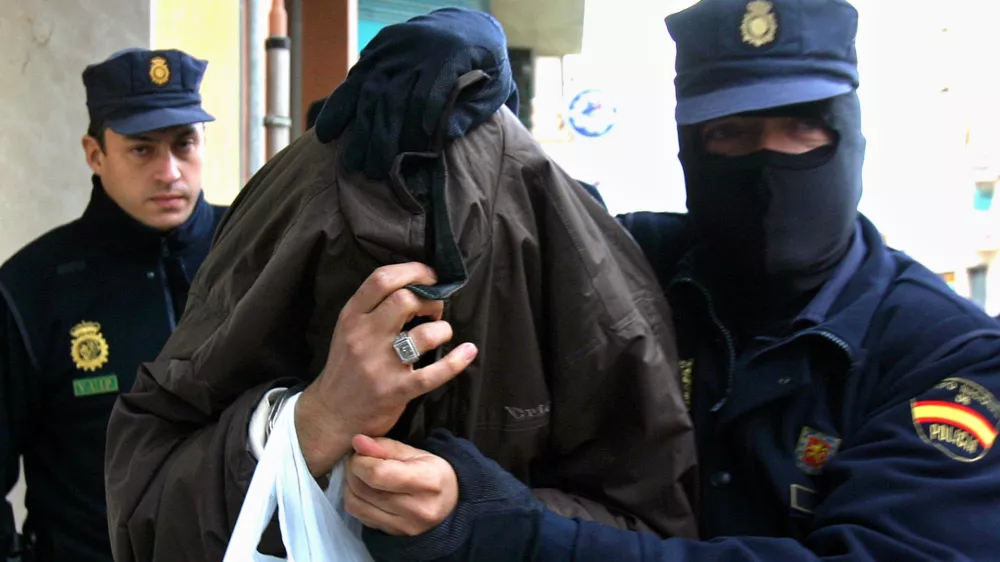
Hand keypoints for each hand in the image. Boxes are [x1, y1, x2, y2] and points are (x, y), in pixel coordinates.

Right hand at [295, 263, 477, 476]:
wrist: (332, 414)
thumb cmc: (347, 367)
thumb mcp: (349, 330)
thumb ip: (375, 308)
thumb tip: (418, 286)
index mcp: (352, 316)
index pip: (382, 279)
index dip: (414, 271)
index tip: (431, 276)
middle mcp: (364, 337)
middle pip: (405, 300)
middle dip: (430, 299)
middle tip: (435, 309)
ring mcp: (380, 365)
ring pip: (423, 334)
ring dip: (442, 329)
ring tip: (440, 333)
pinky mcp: (396, 390)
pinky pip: (433, 374)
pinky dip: (456, 361)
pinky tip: (468, 351)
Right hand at [314, 7, 516, 178]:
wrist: (467, 26)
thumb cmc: (485, 68)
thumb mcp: (493, 88)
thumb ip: (473, 111)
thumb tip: (447, 137)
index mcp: (450, 56)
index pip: (428, 94)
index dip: (420, 127)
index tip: (414, 157)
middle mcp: (416, 49)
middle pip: (393, 97)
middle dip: (382, 138)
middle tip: (374, 173)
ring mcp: (393, 48)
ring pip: (369, 90)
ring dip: (359, 130)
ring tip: (352, 163)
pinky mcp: (377, 50)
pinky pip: (354, 79)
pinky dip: (338, 107)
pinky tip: (326, 133)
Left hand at [345, 435, 458, 535]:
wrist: (452, 508)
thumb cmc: (435, 475)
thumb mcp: (418, 454)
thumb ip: (387, 447)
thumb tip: (357, 441)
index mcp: (427, 482)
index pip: (378, 474)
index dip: (360, 461)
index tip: (361, 453)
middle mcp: (416, 509)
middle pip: (363, 489)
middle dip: (352, 470)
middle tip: (358, 460)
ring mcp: (403, 526)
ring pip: (356, 504)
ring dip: (350, 485)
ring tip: (360, 474)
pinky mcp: (392, 534)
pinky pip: (360, 516)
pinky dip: (355, 500)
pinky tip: (365, 490)